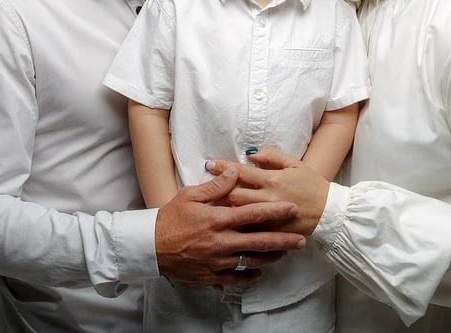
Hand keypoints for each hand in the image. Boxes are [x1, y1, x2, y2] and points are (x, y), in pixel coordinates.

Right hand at [155, 167, 305, 285]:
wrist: (149, 247)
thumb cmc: (169, 218)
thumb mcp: (190, 195)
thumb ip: (215, 187)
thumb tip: (234, 172)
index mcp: (218, 220)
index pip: (253, 214)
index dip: (275, 211)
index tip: (292, 208)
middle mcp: (221, 242)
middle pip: (259, 241)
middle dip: (283, 240)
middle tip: (300, 239)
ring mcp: (217, 261)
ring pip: (252, 261)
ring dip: (271, 257)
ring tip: (285, 253)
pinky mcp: (211, 276)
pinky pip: (236, 278)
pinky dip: (250, 275)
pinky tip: (259, 271)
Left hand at [206, 147, 329, 235]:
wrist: (330, 212)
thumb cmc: (313, 185)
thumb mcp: (295, 164)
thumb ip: (273, 156)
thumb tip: (252, 154)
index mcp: (273, 180)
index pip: (241, 172)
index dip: (223, 168)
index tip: (209, 164)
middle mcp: (268, 199)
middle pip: (234, 195)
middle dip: (217, 191)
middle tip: (204, 188)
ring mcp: (270, 218)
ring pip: (239, 215)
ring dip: (224, 211)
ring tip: (210, 208)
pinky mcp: (273, 233)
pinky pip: (250, 231)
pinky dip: (238, 228)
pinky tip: (227, 227)